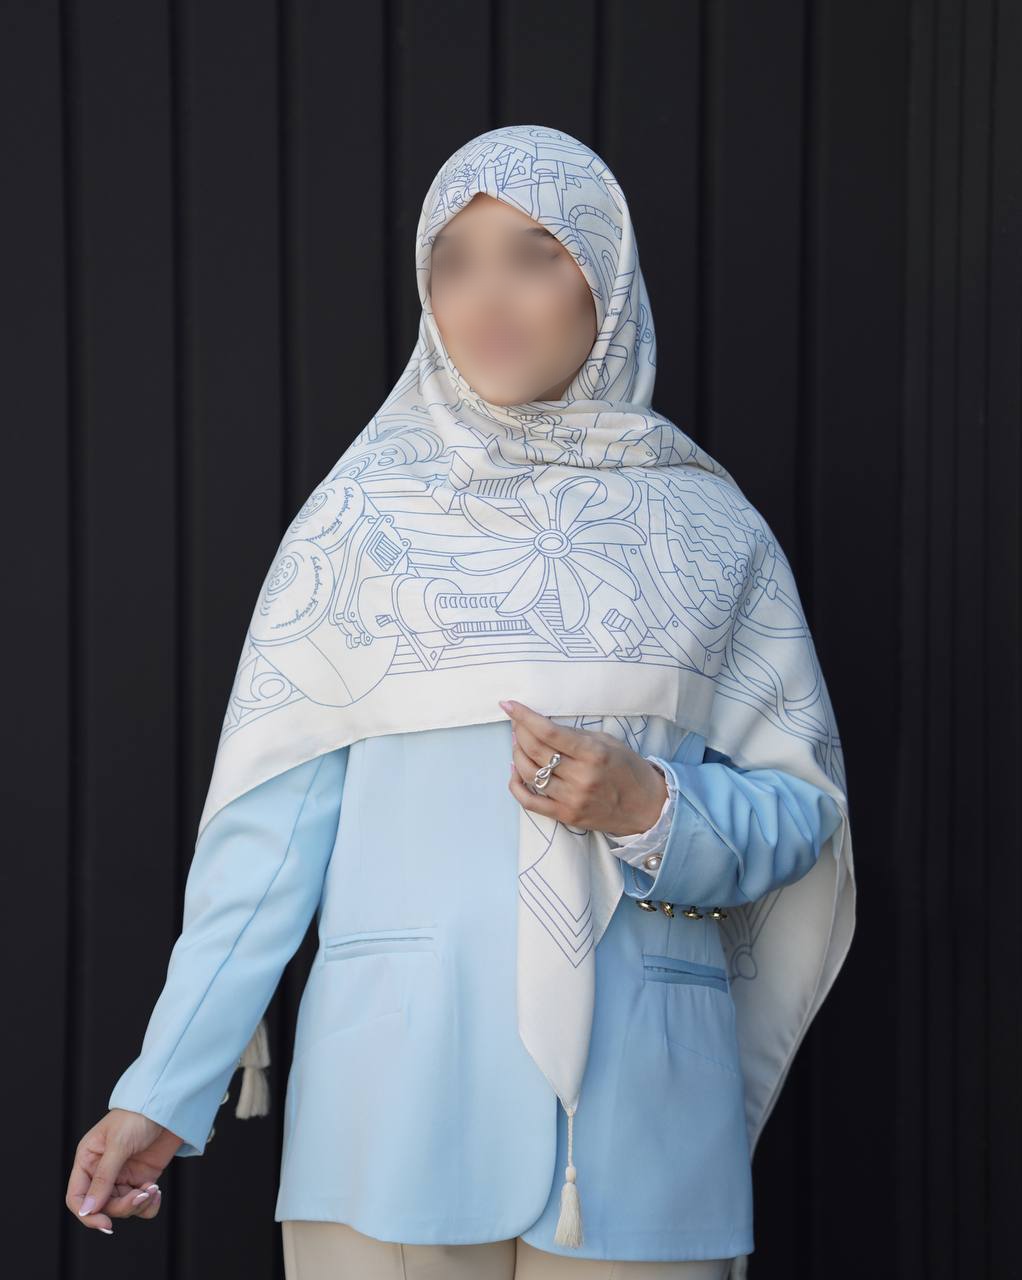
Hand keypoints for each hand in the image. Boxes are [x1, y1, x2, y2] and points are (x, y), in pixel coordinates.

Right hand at [66, 1109, 181, 1233]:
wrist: (169, 1105)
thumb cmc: (138, 1115)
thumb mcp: (118, 1144)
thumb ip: (103, 1178)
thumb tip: (87, 1210)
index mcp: (87, 1160)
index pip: (77, 1197)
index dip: (87, 1215)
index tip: (106, 1224)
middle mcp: (102, 1172)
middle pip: (102, 1207)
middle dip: (122, 1207)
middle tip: (141, 1195)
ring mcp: (123, 1176)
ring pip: (122, 1208)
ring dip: (138, 1205)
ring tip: (153, 1190)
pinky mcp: (142, 1179)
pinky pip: (141, 1204)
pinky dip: (149, 1205)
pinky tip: (157, 1193)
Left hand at [500, 699, 668, 837]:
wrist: (646, 807)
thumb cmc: (628, 769)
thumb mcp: (608, 742)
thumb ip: (575, 735)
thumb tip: (542, 725)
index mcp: (593, 753)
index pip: (549, 732)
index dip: (524, 716)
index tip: (508, 705)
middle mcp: (580, 777)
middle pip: (534, 751)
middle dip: (518, 732)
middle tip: (515, 722)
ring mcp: (571, 799)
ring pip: (529, 774)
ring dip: (516, 754)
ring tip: (517, 743)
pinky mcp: (566, 816)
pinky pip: (530, 802)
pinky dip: (516, 785)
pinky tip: (515, 770)